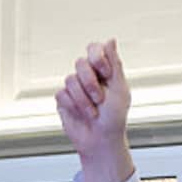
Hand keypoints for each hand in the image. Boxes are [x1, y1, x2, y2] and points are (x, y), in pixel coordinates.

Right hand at [54, 38, 134, 181]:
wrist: (101, 141)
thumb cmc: (114, 118)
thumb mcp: (119, 89)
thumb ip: (114, 64)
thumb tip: (111, 40)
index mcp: (104, 71)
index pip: (94, 49)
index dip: (97, 57)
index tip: (105, 73)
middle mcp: (88, 76)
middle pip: (80, 63)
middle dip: (90, 82)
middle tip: (100, 99)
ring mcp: (75, 87)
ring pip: (70, 79)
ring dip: (83, 99)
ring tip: (93, 112)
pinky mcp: (63, 99)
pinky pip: (62, 94)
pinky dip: (73, 106)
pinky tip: (81, 114)